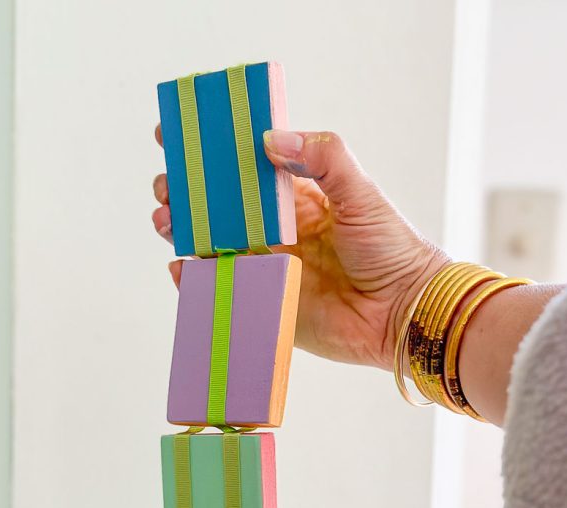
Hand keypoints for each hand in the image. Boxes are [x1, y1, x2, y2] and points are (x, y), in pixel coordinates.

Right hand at [152, 126, 447, 369]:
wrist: (400, 312)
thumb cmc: (390, 249)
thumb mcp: (361, 192)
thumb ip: (323, 158)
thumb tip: (271, 140)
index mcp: (296, 200)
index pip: (243, 170)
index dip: (210, 154)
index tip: (175, 136)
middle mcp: (275, 233)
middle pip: (217, 209)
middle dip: (186, 195)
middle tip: (167, 187)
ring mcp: (267, 270)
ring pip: (211, 247)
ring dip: (182, 232)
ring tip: (166, 221)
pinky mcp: (264, 305)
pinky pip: (220, 292)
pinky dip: (193, 281)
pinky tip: (181, 267)